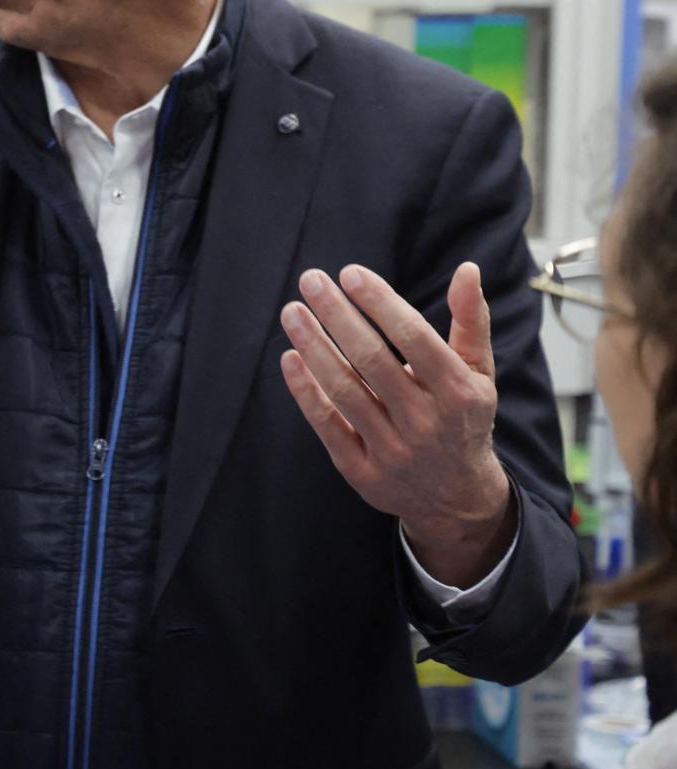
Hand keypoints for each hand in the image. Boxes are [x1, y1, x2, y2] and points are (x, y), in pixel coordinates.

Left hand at [279, 262, 516, 586]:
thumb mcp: (478, 374)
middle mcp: (426, 422)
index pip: (414, 338)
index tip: (350, 272)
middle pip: (372, 360)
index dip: (380, 303)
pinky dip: (305, 390)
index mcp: (458, 393)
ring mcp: (393, 450)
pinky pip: (327, 425)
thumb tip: (467, 269)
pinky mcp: (362, 472)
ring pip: (345, 390)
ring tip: (292, 312)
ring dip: (313, 347)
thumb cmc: (463, 419)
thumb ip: (471, 321)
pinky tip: (290, 357)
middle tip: (311, 280)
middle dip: (338, 316)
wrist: (458, 499)